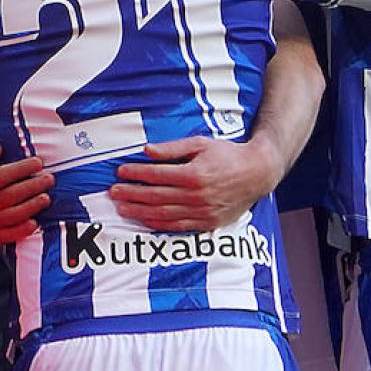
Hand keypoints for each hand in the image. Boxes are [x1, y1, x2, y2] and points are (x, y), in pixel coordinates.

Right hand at [0, 141, 52, 242]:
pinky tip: (35, 222)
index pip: (0, 176)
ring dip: (32, 206)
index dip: (21, 169)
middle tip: (49, 179)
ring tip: (46, 198)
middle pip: (10, 196)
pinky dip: (23, 230)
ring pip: (12, 215)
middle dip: (32, 186)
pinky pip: (9, 235)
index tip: (38, 162)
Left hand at [109, 136, 278, 231]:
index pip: (156, 175)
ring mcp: (201, 212)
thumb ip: (173, 148)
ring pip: (163, 214)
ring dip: (139, 212)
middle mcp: (196, 196)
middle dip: (131, 194)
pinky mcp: (207, 223)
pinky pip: (177, 226)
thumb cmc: (228, 155)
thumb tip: (147, 151)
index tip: (120, 172)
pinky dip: (158, 224)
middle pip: (155, 197)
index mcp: (193, 174)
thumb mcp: (201, 144)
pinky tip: (144, 219)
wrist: (257, 173)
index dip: (136, 173)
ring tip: (122, 208)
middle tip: (113, 193)